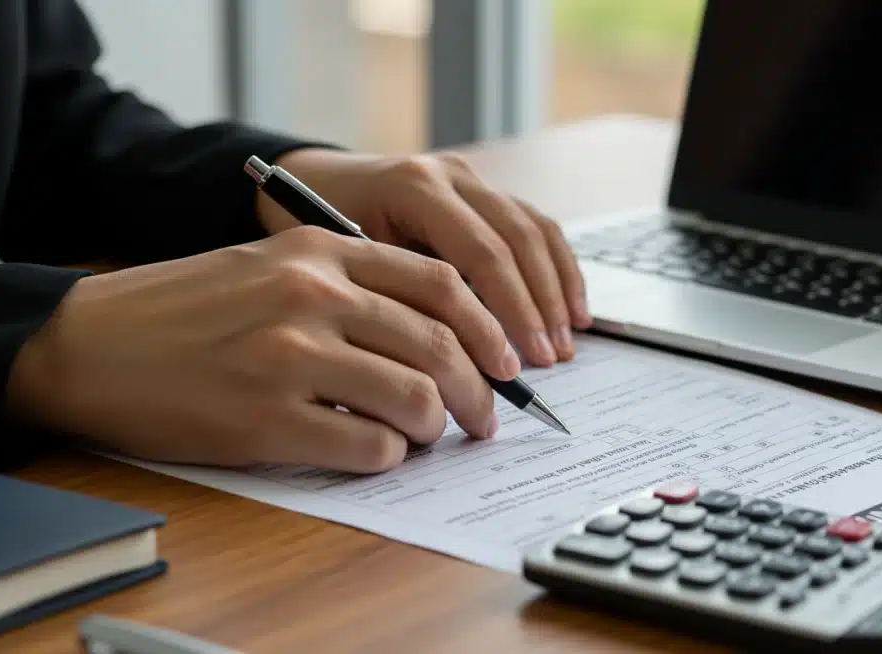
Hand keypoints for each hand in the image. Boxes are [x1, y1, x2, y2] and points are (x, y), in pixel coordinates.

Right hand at [7, 227, 521, 472]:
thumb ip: (350, 284)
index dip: (489, 326)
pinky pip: (369, 446)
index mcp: (320, 252)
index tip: (506, 359)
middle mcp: (313, 296)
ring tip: (432, 435)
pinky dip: (390, 456)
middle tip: (488, 416)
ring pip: (416, 395)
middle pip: (440, 342)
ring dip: (439, 425)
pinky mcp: (267, 419)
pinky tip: (379, 452)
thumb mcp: (271, 267)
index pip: (441, 282)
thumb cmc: (185, 309)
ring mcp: (290, 357)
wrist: (91, 343)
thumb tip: (436, 334)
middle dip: (482, 388)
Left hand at [254, 148, 591, 366]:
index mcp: (414, 186)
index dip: (508, 312)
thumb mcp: (341, 264)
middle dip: (539, 307)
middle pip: (517, 241)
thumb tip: (447, 366)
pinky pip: (537, 228)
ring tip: (566, 344)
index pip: (482, 253)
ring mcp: (472, 179)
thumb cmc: (313, 230)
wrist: (308, 181)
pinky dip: (559, 271)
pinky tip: (573, 311)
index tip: (517, 364)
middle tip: (549, 360)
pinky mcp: (485, 192)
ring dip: (557, 290)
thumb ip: (394, 301)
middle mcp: (450, 174)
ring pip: (536, 231)